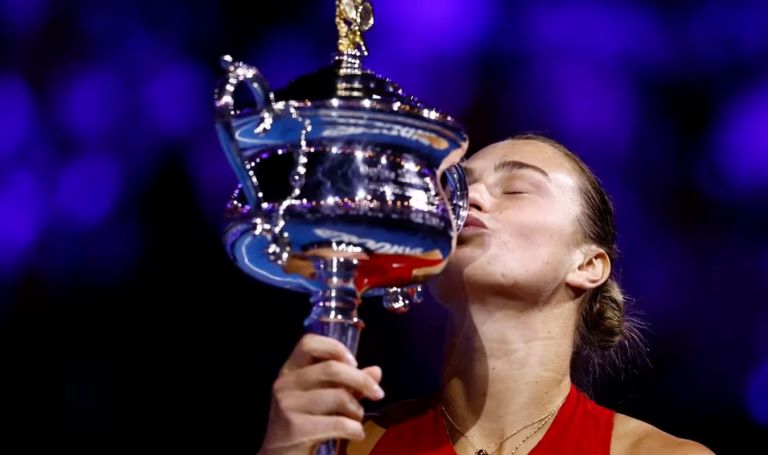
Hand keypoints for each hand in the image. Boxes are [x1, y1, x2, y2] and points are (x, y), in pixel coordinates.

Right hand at [258, 334, 384, 454]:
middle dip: (361, 380)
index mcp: (290, 370)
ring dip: (357, 410)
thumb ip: (349, 384)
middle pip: (331, 368)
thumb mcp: (325, 398)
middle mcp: (285, 383)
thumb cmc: (304, 422)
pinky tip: (356, 434)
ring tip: (356, 419)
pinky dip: (355, 429)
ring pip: (339, 397)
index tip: (355, 362)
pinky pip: (338, 423)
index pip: (308, 343)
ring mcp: (288, 405)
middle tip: (378, 393)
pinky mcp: (295, 428)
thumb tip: (376, 371)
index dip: (334, 347)